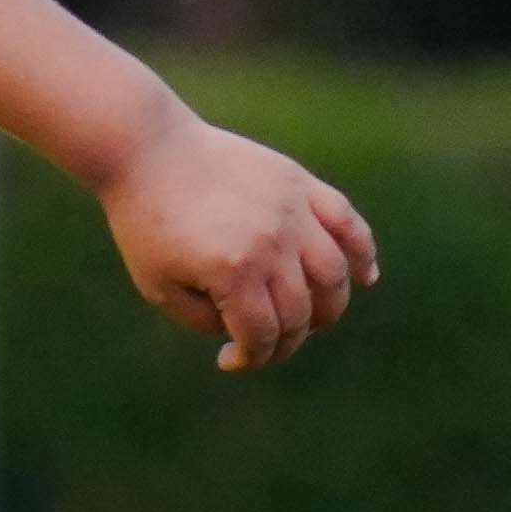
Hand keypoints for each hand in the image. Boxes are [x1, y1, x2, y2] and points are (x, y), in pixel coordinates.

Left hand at [101, 122, 379, 370]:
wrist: (148, 150)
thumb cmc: (144, 222)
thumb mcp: (157, 286)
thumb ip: (202, 320)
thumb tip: (246, 331)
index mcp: (233, 271)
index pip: (264, 335)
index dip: (251, 358)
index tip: (229, 361)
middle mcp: (271, 242)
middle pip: (301, 312)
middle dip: (284, 340)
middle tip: (262, 342)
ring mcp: (291, 210)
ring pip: (333, 274)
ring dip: (329, 307)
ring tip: (310, 319)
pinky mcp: (299, 183)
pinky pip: (345, 221)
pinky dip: (363, 251)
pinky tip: (366, 276)